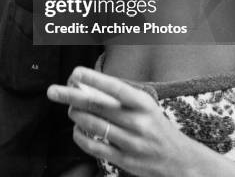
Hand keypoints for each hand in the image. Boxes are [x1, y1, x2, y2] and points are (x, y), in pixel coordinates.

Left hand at [47, 67, 195, 176]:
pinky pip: (94, 147)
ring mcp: (132, 143)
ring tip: (71, 110)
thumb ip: (119, 97)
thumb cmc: (155, 126)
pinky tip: (77, 130)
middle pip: (98, 106)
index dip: (94, 79)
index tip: (75, 72)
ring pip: (93, 126)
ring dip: (76, 116)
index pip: (116, 88)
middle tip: (53, 91)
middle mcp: (139, 122)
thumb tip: (83, 86)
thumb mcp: (145, 106)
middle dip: (71, 97)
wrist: (181, 161)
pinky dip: (80, 136)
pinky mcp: (125, 161)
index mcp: (144, 104)